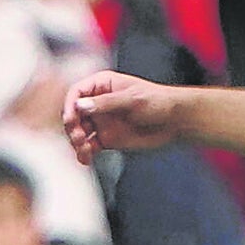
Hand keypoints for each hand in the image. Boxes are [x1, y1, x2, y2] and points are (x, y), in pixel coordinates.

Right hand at [63, 69, 180, 164]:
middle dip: (72, 126)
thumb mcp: (131, 100)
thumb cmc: (157, 102)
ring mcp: (101, 121)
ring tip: (84, 150)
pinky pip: (88, 146)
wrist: (175, 122)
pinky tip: (85, 159)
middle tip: (79, 136)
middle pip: (73, 114)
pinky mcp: (106, 138)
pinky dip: (84, 153)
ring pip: (78, 132)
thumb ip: (105, 103)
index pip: (76, 92)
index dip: (70, 105)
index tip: (71, 118)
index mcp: (102, 85)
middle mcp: (98, 103)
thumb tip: (80, 106)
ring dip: (76, 142)